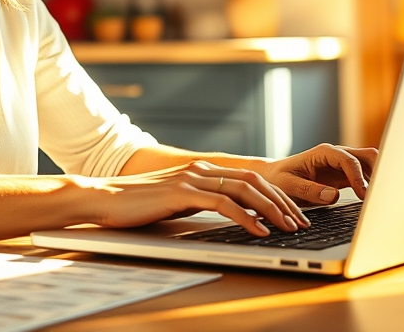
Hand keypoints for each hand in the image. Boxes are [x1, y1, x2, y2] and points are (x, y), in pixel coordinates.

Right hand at [78, 160, 307, 235]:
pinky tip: (259, 232)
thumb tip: (226, 217)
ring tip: (288, 228)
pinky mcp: (181, 193)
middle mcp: (201, 171)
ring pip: (245, 190)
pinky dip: (247, 218)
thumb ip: (199, 204)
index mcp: (202, 172)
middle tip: (301, 222)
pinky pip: (224, 204)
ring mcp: (191, 179)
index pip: (250, 179)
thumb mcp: (175, 203)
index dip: (276, 196)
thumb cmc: (135, 206)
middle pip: (255, 181)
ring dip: (272, 210)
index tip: (293, 214)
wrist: (102, 198)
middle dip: (283, 202)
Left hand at [258, 144, 378, 204]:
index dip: (358, 176)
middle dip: (377, 171)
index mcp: (323, 153)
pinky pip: (365, 177)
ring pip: (369, 165)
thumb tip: (333, 195)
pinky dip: (372, 186)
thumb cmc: (278, 179)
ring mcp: (342, 165)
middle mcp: (336, 155)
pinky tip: (373, 200)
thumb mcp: (288, 185)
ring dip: (377, 179)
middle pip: (366, 156)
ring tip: (380, 199)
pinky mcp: (345, 176)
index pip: (348, 160)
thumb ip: (309, 190)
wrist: (274, 177)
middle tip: (380, 193)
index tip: (363, 194)